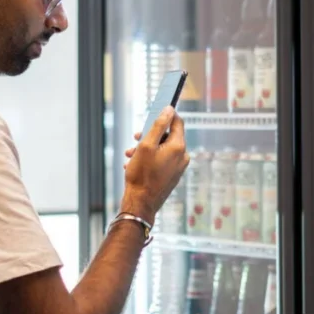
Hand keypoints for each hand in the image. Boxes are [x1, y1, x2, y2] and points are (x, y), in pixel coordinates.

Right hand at [121, 106, 188, 224]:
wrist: (141, 203)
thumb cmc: (141, 175)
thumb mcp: (146, 145)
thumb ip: (158, 125)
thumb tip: (169, 109)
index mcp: (178, 147)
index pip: (177, 122)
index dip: (165, 115)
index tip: (154, 112)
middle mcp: (183, 156)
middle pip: (168, 136)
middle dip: (150, 135)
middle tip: (135, 139)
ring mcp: (179, 167)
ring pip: (162, 149)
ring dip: (146, 148)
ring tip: (130, 155)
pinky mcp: (173, 175)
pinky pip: (162, 160)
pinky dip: (150, 158)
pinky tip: (134, 164)